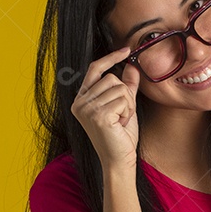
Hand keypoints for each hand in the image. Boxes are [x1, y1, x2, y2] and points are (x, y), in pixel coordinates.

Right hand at [69, 46, 140, 167]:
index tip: (125, 50)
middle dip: (126, 95)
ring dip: (128, 105)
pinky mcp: (98, 115)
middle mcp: (79, 103)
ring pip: (120, 88)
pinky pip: (123, 100)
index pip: (95, 70)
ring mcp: (87, 109)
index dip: (110, 58)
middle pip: (112, 78)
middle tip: (123, 115)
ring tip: (121, 121)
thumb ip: (127, 86)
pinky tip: (121, 125)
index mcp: (81, 99)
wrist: (119, 161)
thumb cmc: (121, 137)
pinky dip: (128, 112)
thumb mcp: (125, 107)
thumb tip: (131, 66)